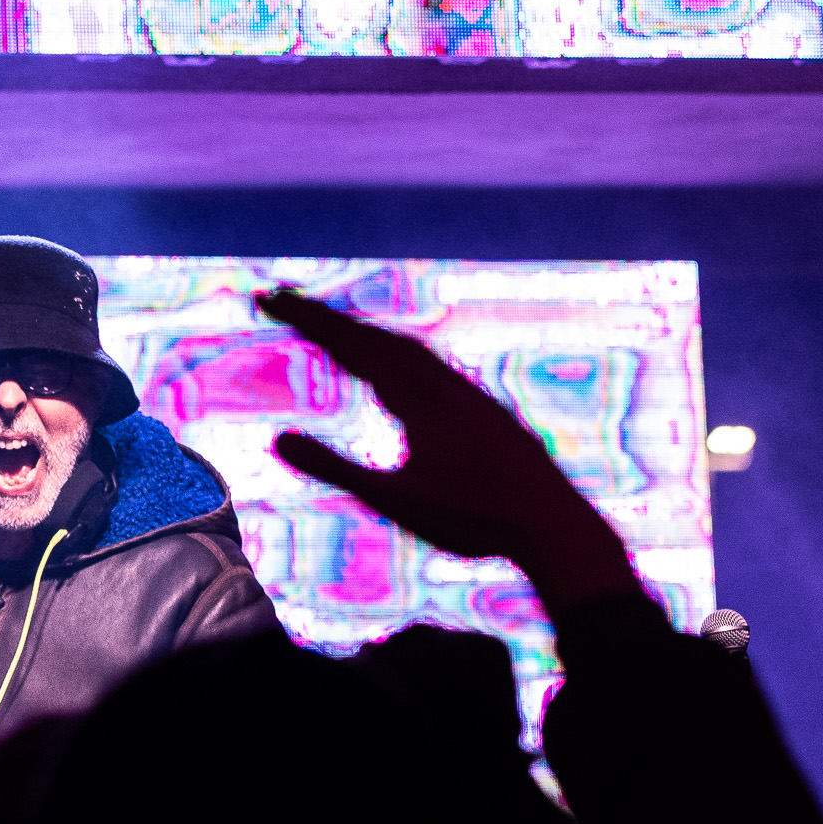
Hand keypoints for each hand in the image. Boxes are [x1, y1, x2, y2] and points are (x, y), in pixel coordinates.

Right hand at [257, 289, 636, 618]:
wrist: (554, 526)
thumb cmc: (472, 520)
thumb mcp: (393, 500)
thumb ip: (334, 468)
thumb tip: (277, 440)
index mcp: (416, 397)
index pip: (350, 345)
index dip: (307, 319)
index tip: (268, 298)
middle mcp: (443, 384)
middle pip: (376, 337)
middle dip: (328, 320)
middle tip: (286, 304)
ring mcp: (468, 396)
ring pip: (409, 350)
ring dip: (366, 334)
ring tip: (337, 333)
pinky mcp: (486, 413)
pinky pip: (431, 367)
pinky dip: (399, 356)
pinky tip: (402, 377)